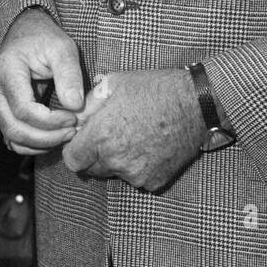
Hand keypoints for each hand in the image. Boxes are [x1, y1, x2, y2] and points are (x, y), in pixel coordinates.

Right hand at [0, 8, 83, 155]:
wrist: (24, 34)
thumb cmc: (43, 39)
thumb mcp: (62, 48)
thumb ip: (69, 75)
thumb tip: (75, 106)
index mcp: (5, 69)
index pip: (24, 109)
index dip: (51, 121)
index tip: (73, 117)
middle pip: (15, 128)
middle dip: (47, 138)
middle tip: (72, 131)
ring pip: (12, 138)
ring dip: (41, 144)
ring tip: (65, 134)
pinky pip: (11, 138)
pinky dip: (32, 144)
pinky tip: (52, 136)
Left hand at [63, 68, 206, 191]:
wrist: (194, 104)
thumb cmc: (153, 89)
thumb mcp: (113, 85)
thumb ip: (87, 105)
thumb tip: (73, 118)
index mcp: (102, 135)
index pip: (72, 160)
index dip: (74, 149)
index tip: (82, 141)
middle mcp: (116, 159)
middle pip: (91, 169)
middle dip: (94, 155)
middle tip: (109, 136)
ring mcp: (136, 174)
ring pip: (114, 174)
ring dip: (116, 161)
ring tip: (132, 137)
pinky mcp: (154, 181)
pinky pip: (136, 178)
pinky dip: (137, 167)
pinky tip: (147, 146)